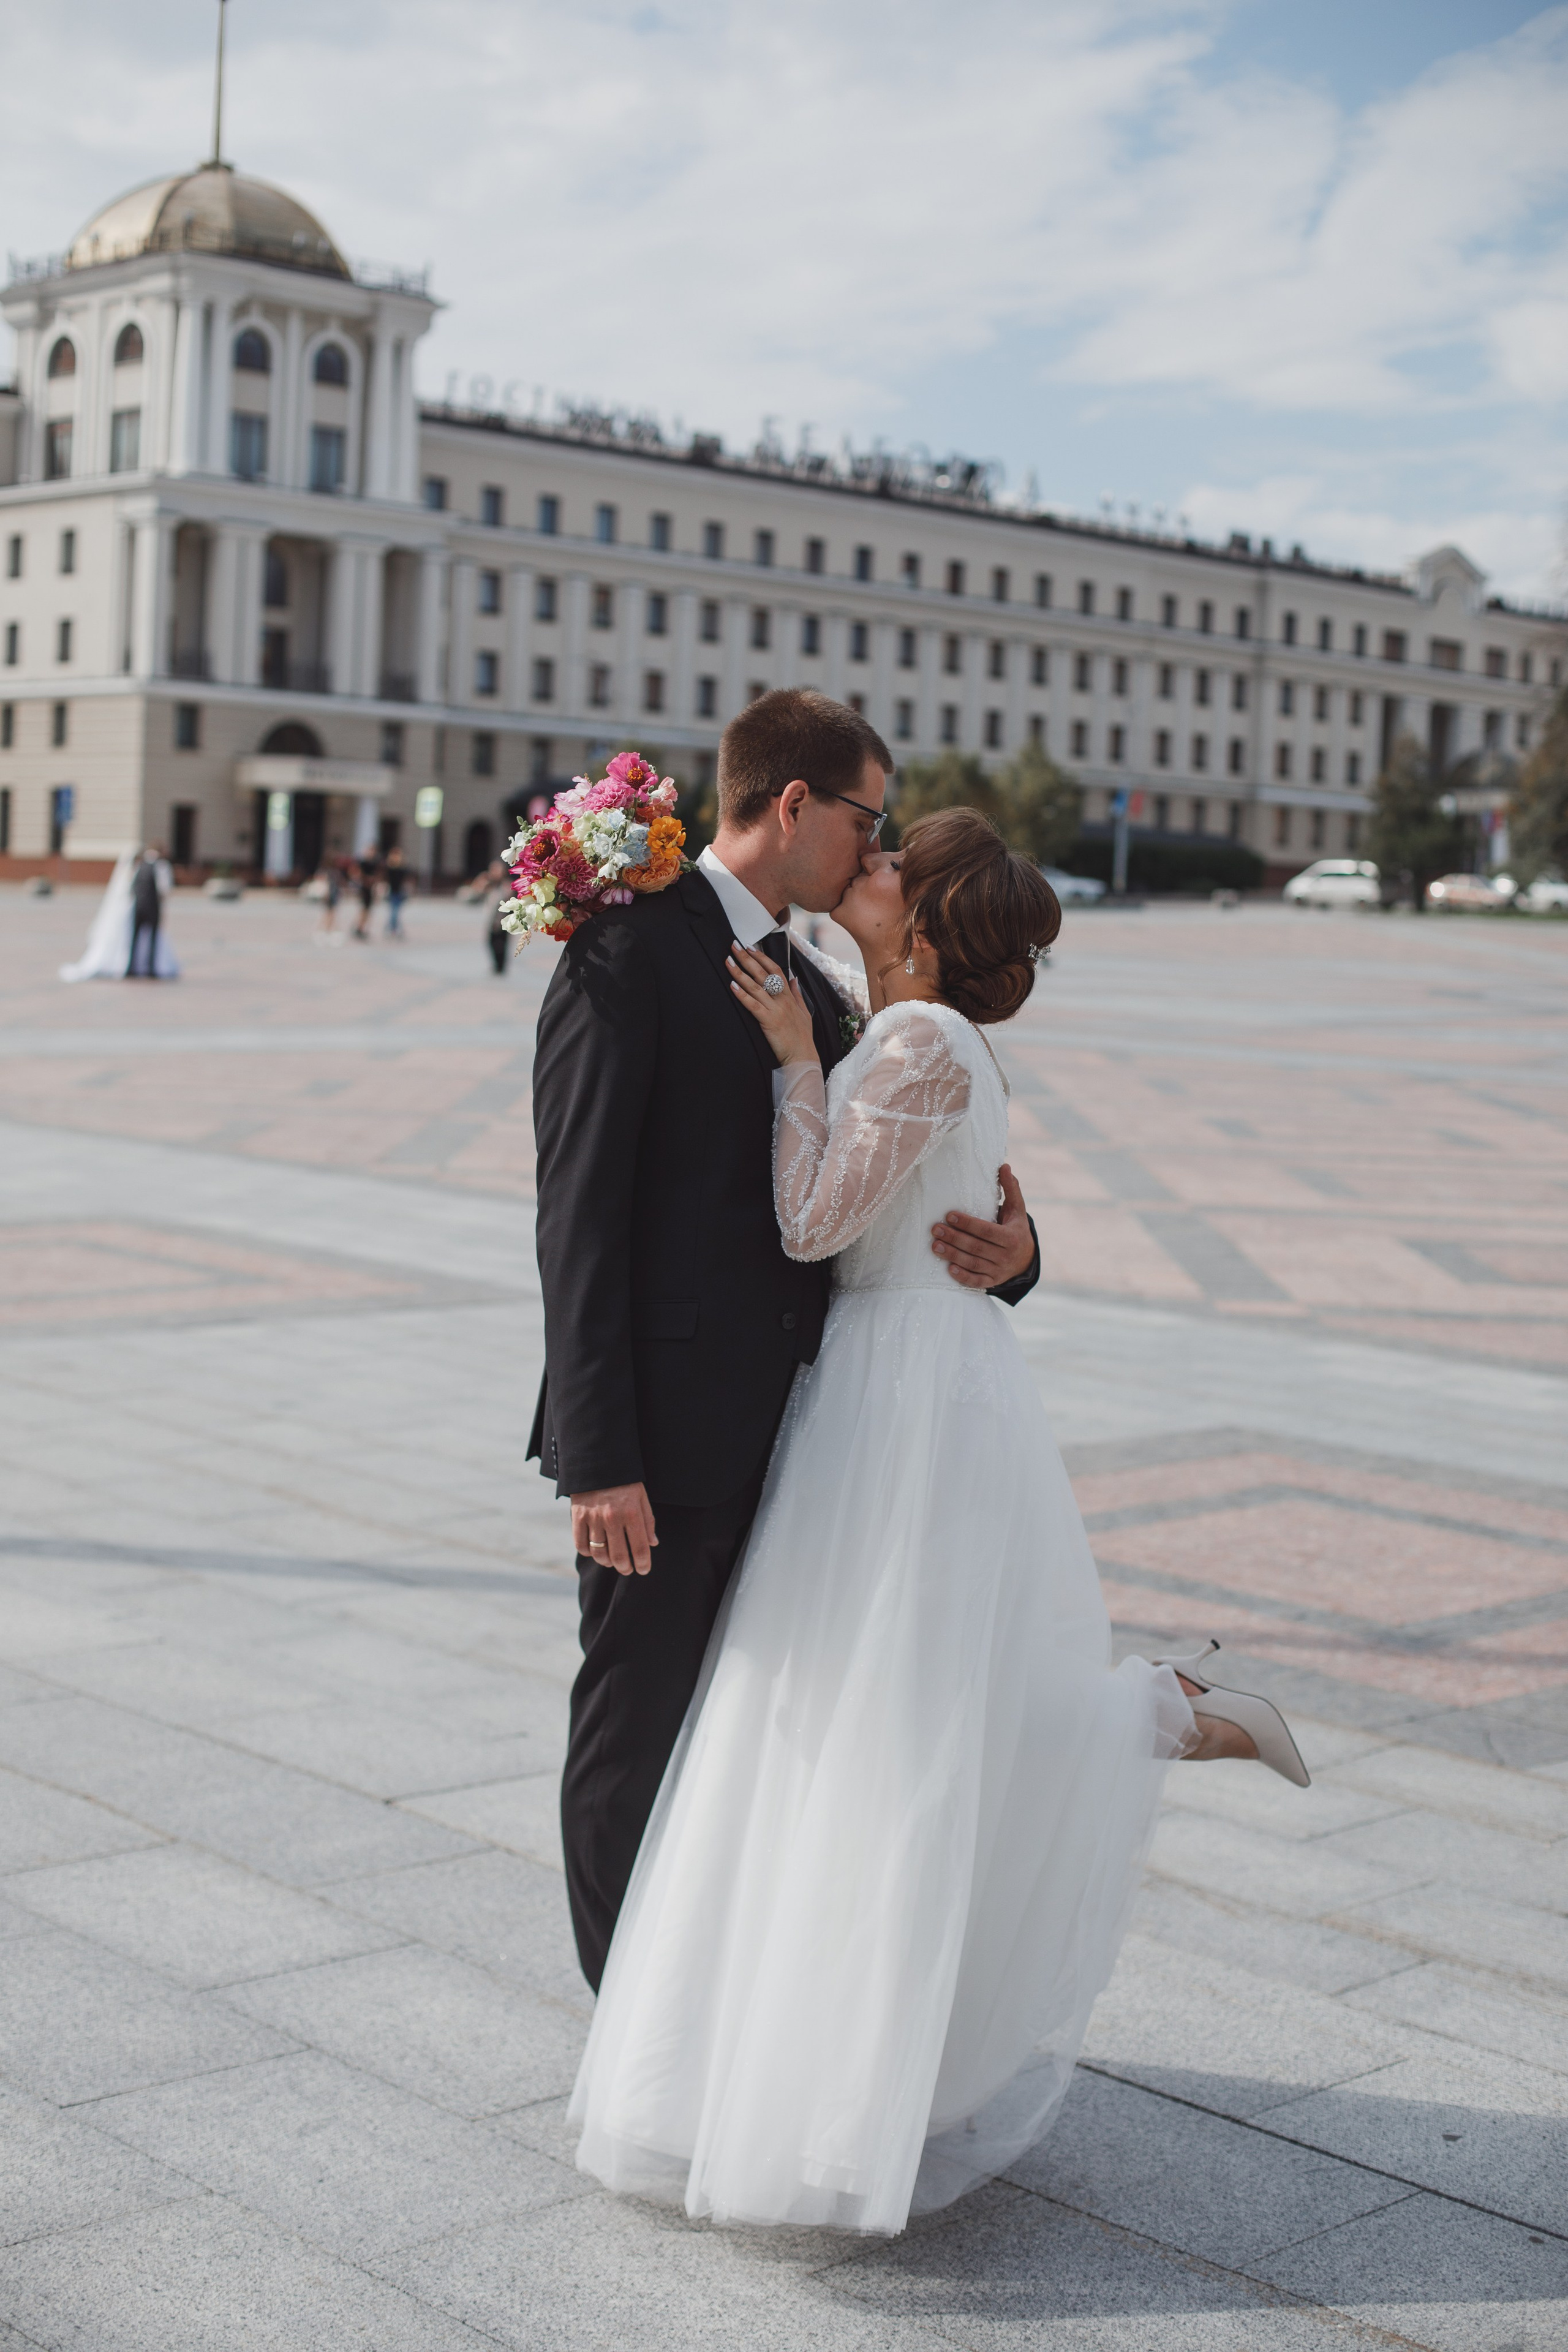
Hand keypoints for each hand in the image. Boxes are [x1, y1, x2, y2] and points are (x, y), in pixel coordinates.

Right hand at [571, 1482, 657, 1575]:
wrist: (598, 1462)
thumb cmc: (624, 1481)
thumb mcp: (641, 1497)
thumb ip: (648, 1521)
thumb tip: (653, 1544)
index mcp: (632, 1513)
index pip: (640, 1548)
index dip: (643, 1563)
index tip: (644, 1570)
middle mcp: (612, 1518)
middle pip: (619, 1555)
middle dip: (625, 1568)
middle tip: (628, 1570)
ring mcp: (593, 1518)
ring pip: (599, 1553)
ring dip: (607, 1562)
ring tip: (612, 1562)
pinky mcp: (578, 1517)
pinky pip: (580, 1544)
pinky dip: (588, 1552)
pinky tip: (594, 1551)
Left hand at [726, 942, 817, 1068]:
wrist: (802, 1057)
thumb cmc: (802, 1037)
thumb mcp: (805, 1012)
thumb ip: (797, 994)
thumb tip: (794, 978)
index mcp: (789, 997)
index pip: (776, 970)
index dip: (762, 957)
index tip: (750, 947)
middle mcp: (782, 1000)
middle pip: (763, 973)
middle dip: (747, 958)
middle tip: (734, 945)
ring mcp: (775, 1010)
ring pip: (755, 986)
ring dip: (740, 972)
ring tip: (728, 961)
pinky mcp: (768, 1022)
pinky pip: (753, 1005)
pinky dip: (742, 994)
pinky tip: (732, 985)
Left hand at [932, 1163, 1034, 1290]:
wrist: (1026, 1258)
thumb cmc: (1015, 1227)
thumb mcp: (1017, 1209)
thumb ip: (1011, 1189)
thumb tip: (1004, 1166)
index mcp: (1011, 1236)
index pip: (986, 1230)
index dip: (967, 1223)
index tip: (949, 1215)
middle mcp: (1006, 1255)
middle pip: (976, 1247)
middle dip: (954, 1238)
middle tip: (935, 1229)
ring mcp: (999, 1270)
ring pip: (973, 1264)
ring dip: (952, 1255)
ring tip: (935, 1245)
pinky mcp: (993, 1281)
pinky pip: (977, 1281)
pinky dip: (963, 1276)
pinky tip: (949, 1268)